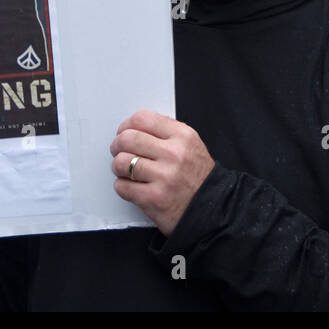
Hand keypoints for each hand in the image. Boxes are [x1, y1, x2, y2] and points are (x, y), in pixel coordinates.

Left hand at [110, 110, 214, 236]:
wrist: (212, 210)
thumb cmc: (198, 179)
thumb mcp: (191, 145)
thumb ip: (166, 133)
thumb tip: (135, 127)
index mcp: (183, 136)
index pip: (142, 118)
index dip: (126, 125)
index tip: (124, 133)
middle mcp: (174, 153)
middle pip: (128, 138)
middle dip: (117, 146)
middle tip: (118, 152)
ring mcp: (164, 176)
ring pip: (121, 163)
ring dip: (118, 167)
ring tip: (126, 171)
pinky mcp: (154, 198)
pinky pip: (122, 187)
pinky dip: (123, 186)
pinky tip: (132, 186)